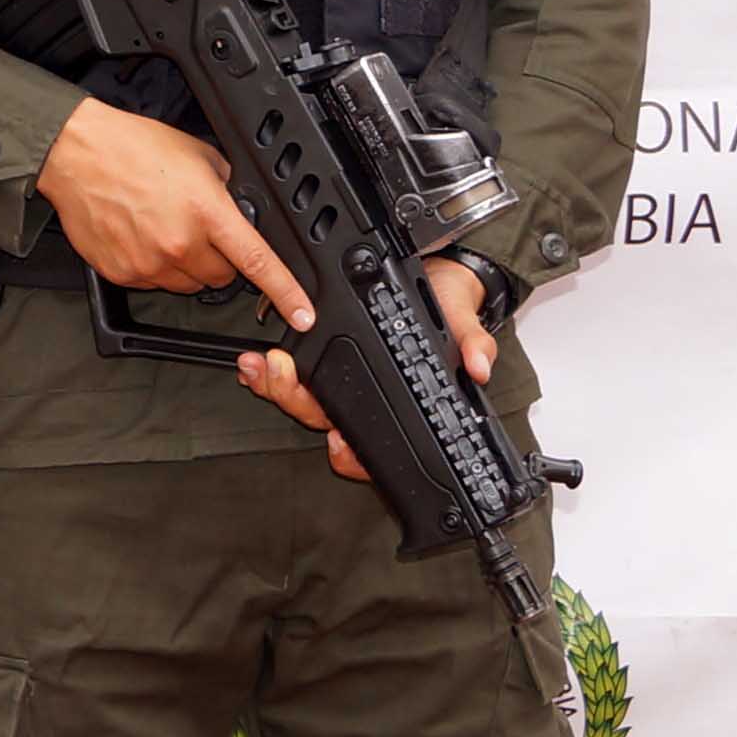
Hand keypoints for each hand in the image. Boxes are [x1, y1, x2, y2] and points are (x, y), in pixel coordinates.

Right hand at [34, 97, 315, 317]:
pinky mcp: (123, 274)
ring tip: (165, 228)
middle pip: (223, 278)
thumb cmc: (131, 148)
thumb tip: (241, 206)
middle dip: (221, 259)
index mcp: (206, 211)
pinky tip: (142, 235)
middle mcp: (180, 243)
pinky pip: (155, 282)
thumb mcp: (198, 155)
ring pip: (189, 285)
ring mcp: (149, 263)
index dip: (286, 293)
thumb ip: (226, 186)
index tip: (302, 314)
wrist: (76, 154)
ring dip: (188, 265)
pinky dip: (156, 266)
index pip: (258, 262)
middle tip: (198, 229)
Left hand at [243, 254, 498, 482]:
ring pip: (303, 402)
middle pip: (326, 421)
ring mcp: (341, 382)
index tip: (336, 442)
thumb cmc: (448, 312)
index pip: (373, 445)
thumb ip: (473, 344)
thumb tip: (481, 366)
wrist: (435, 282)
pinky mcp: (322, 354)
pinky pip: (293, 375)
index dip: (351, 455)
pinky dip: (270, 372)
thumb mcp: (465, 324)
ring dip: (276, 387)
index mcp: (399, 404)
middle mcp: (366, 400)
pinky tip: (255, 363)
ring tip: (262, 365)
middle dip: (297, 402)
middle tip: (283, 375)